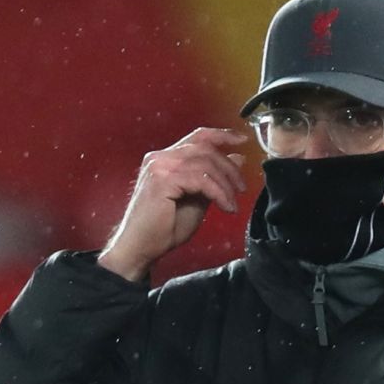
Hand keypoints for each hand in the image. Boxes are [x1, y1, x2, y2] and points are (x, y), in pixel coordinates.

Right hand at [99, 128, 247, 280]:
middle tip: (242, 187)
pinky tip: (225, 206)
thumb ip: (213, 177)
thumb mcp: (197, 198)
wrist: (141, 248)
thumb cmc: (163, 228)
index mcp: (166, 159)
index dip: (222, 135)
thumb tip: (237, 158)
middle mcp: (160, 158)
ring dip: (225, 184)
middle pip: (205, 149)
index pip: (198, 137)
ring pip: (205, 164)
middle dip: (229, 168)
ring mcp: (159, 167)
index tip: (242, 140)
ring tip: (232, 203)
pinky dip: (218, 193)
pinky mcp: (162, 180)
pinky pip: (201, 180)